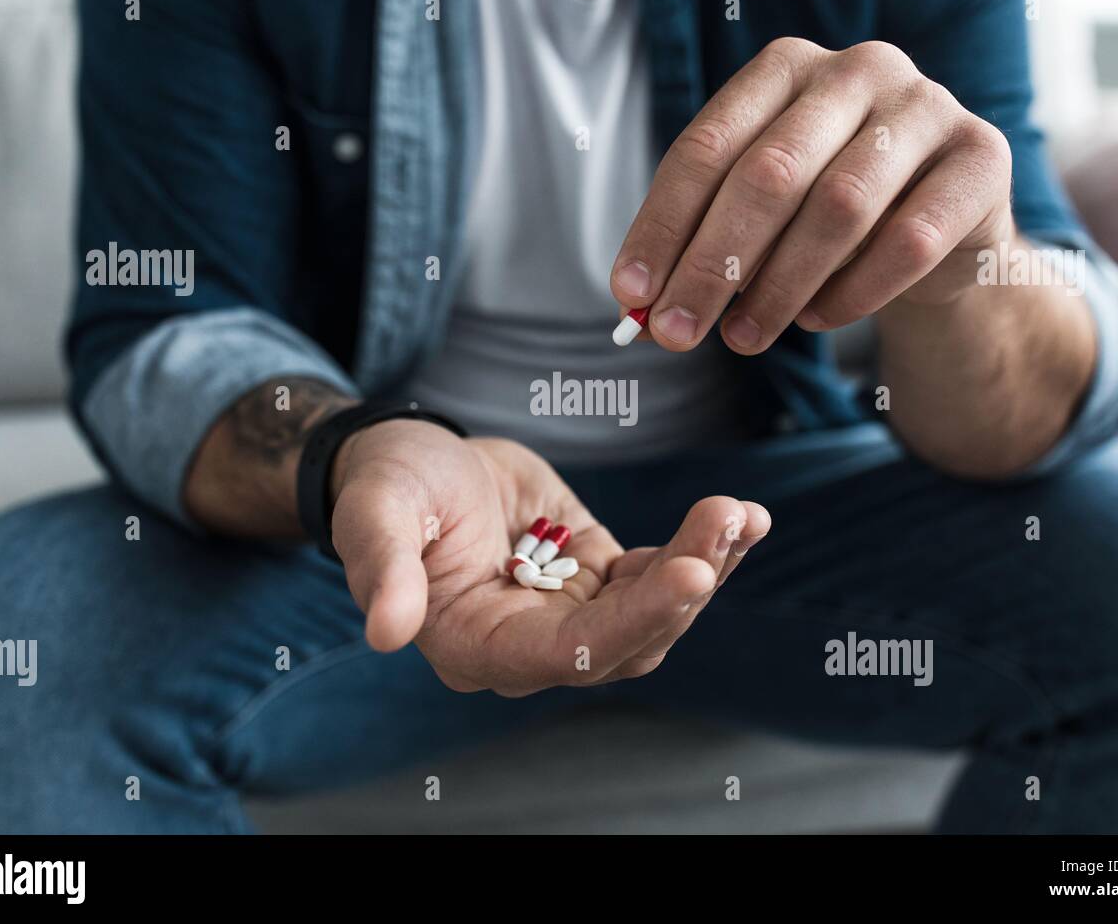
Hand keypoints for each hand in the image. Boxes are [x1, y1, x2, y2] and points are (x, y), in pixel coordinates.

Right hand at [328, 419, 769, 696]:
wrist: (417, 462)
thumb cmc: (388, 487)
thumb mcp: (375, 512)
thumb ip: (382, 567)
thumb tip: (386, 632)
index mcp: (477, 646)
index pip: (566, 654)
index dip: (632, 621)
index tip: (691, 574)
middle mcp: (532, 646)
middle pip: (628, 640)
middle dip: (684, 585)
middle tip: (727, 519)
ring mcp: (572, 615)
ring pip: (656, 614)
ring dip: (705, 566)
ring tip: (742, 514)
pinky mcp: (600, 578)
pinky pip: (660, 575)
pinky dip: (702, 549)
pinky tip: (740, 517)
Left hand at [611, 37, 1014, 351]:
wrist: (943, 229)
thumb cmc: (829, 218)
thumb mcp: (763, 219)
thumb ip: (706, 244)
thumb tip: (644, 306)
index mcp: (785, 69)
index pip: (707, 147)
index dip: (662, 226)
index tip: (630, 294)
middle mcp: (857, 70)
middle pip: (769, 174)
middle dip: (711, 265)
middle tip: (676, 332)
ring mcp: (926, 106)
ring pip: (838, 207)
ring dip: (779, 287)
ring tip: (742, 338)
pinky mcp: (981, 157)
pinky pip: (908, 240)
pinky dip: (853, 292)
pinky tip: (819, 319)